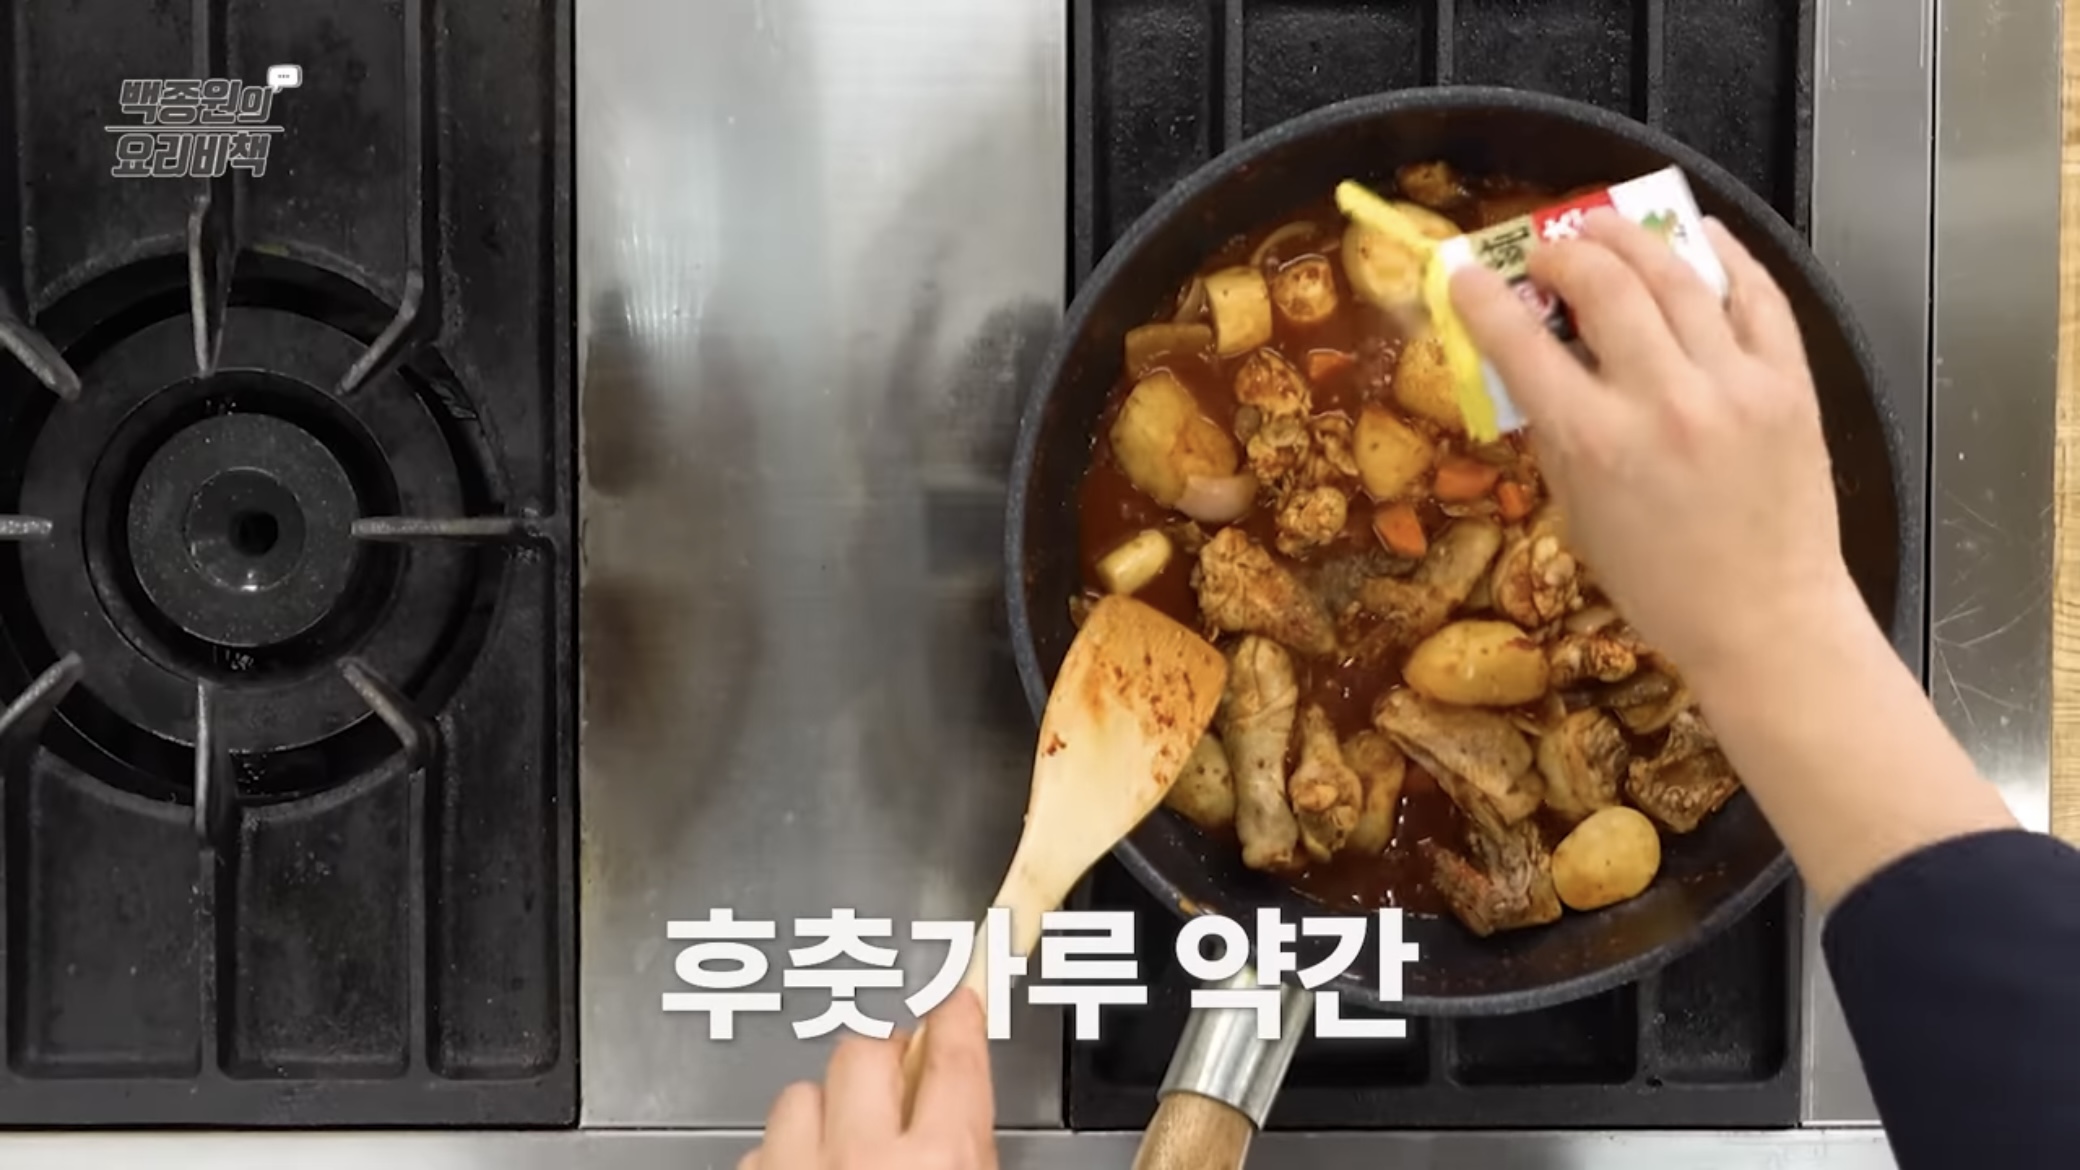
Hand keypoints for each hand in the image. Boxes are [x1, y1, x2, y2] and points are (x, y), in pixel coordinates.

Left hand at [739, 988, 997, 1169]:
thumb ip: (963, 1151)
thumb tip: (959, 1112)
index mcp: (940, 1167)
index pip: (954, 1063)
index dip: (957, 1022)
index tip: (956, 1002)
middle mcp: (864, 1160)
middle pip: (867, 1053)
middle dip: (880, 1060)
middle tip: (894, 1086)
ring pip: (801, 1094)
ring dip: (821, 1111)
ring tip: (839, 1148)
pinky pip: (760, 1147)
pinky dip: (781, 1156)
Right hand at [1448, 210, 1863, 684]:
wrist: (1766, 620)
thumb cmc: (1660, 583)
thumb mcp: (1579, 514)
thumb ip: (1556, 434)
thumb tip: (1532, 363)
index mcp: (1597, 444)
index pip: (1521, 344)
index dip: (1483, 298)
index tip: (1465, 274)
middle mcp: (1663, 402)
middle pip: (1604, 284)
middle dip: (1562, 252)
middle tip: (1545, 250)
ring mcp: (1733, 386)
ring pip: (1675, 273)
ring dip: (1629, 236)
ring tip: (1603, 225)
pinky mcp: (1789, 383)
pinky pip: (1756, 295)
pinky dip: (1722, 255)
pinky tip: (1697, 234)